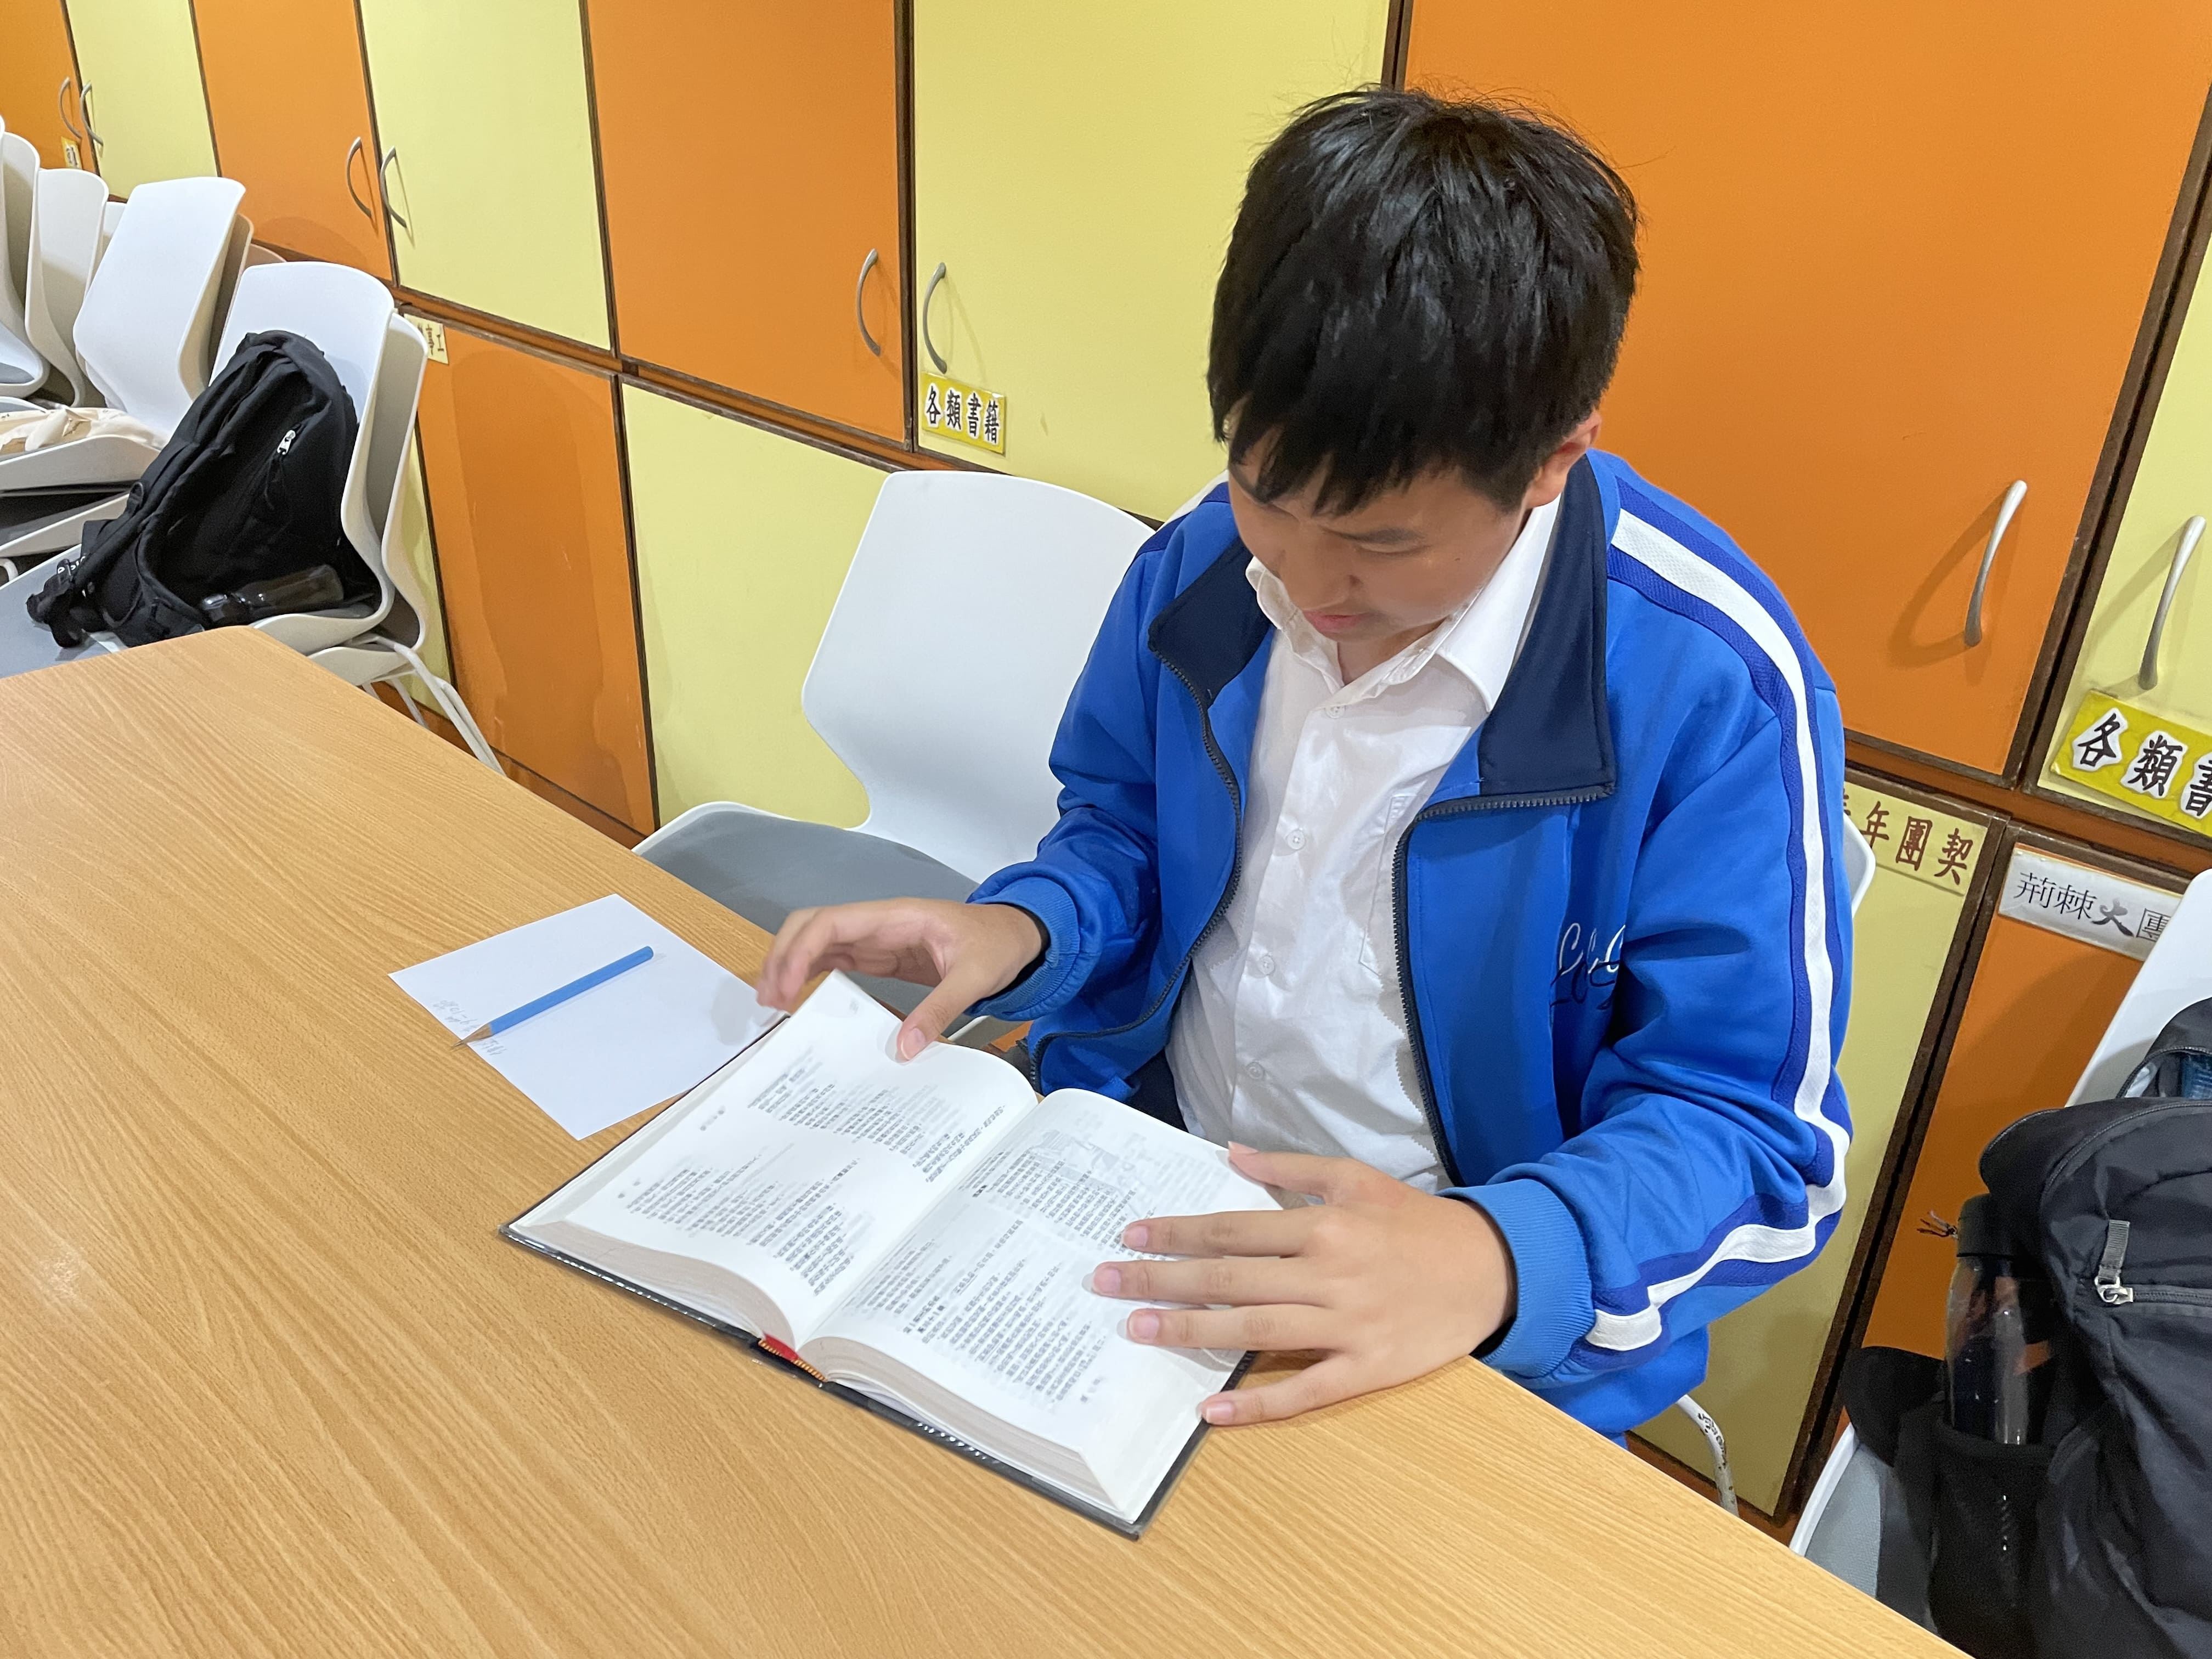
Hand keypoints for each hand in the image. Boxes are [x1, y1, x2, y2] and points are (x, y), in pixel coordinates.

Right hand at [758, 899, 1043, 1059]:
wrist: (1015, 935)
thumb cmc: (997, 942)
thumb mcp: (976, 976)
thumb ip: (940, 1009)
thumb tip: (904, 1046)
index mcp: (895, 917)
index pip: (830, 922)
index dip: (799, 950)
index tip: (785, 986)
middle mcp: (878, 923)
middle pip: (811, 927)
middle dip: (782, 956)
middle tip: (768, 999)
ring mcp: (875, 938)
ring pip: (817, 942)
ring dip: (790, 966)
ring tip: (773, 1003)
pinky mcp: (879, 956)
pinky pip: (834, 960)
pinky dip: (810, 975)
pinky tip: (800, 1000)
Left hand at [1091, 1145, 1515, 1424]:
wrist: (1491, 1269)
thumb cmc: (1416, 1223)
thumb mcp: (1357, 1178)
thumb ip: (1291, 1166)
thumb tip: (1228, 1154)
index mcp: (1323, 1225)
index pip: (1233, 1229)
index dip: (1177, 1232)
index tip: (1130, 1236)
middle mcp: (1328, 1273)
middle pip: (1231, 1277)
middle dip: (1163, 1281)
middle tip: (1105, 1283)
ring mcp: (1346, 1324)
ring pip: (1255, 1330)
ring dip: (1192, 1332)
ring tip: (1138, 1331)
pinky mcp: (1367, 1367)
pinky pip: (1304, 1390)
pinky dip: (1257, 1404)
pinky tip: (1211, 1410)